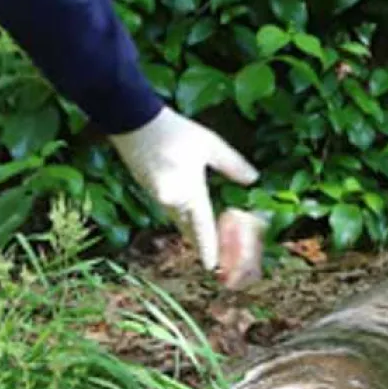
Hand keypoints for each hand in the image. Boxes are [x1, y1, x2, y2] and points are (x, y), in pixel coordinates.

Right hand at [109, 106, 259, 270]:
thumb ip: (232, 165)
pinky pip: (168, 210)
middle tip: (215, 258)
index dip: (208, 247)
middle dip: (200, 242)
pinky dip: (179, 217)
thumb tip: (253, 180)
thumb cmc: (175, 132)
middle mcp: (171, 200)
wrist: (134, 122)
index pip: (201, 227)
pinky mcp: (148, 189)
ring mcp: (156, 196)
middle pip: (188, 227)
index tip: (212, 266)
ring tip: (202, 241)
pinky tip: (186, 218)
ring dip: (189, 230)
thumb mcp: (210, 145)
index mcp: (188, 191)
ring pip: (177, 219)